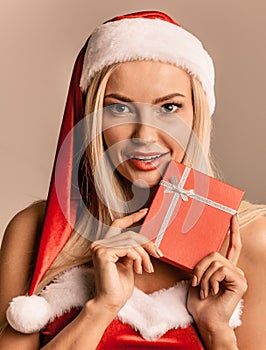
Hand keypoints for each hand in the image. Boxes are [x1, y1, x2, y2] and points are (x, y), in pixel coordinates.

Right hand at [89, 209, 160, 313]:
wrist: (111, 303)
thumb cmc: (119, 287)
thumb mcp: (129, 263)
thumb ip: (131, 250)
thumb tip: (144, 241)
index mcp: (104, 245)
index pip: (119, 224)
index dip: (132, 217)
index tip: (145, 212)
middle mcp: (99, 244)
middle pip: (130, 234)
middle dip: (147, 243)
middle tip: (158, 253)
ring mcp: (99, 247)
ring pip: (131, 241)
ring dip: (144, 255)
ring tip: (148, 268)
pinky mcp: (103, 253)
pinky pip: (129, 248)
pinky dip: (138, 258)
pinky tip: (139, 269)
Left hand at [187, 215, 246, 344]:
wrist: (205, 319)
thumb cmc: (199, 301)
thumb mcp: (196, 276)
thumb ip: (201, 263)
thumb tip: (193, 248)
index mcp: (225, 268)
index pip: (231, 245)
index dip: (233, 230)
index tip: (233, 216)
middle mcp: (234, 269)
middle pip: (215, 253)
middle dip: (200, 267)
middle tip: (195, 281)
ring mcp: (238, 275)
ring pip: (215, 261)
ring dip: (203, 276)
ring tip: (203, 290)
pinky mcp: (240, 281)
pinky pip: (220, 269)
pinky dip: (209, 280)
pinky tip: (211, 291)